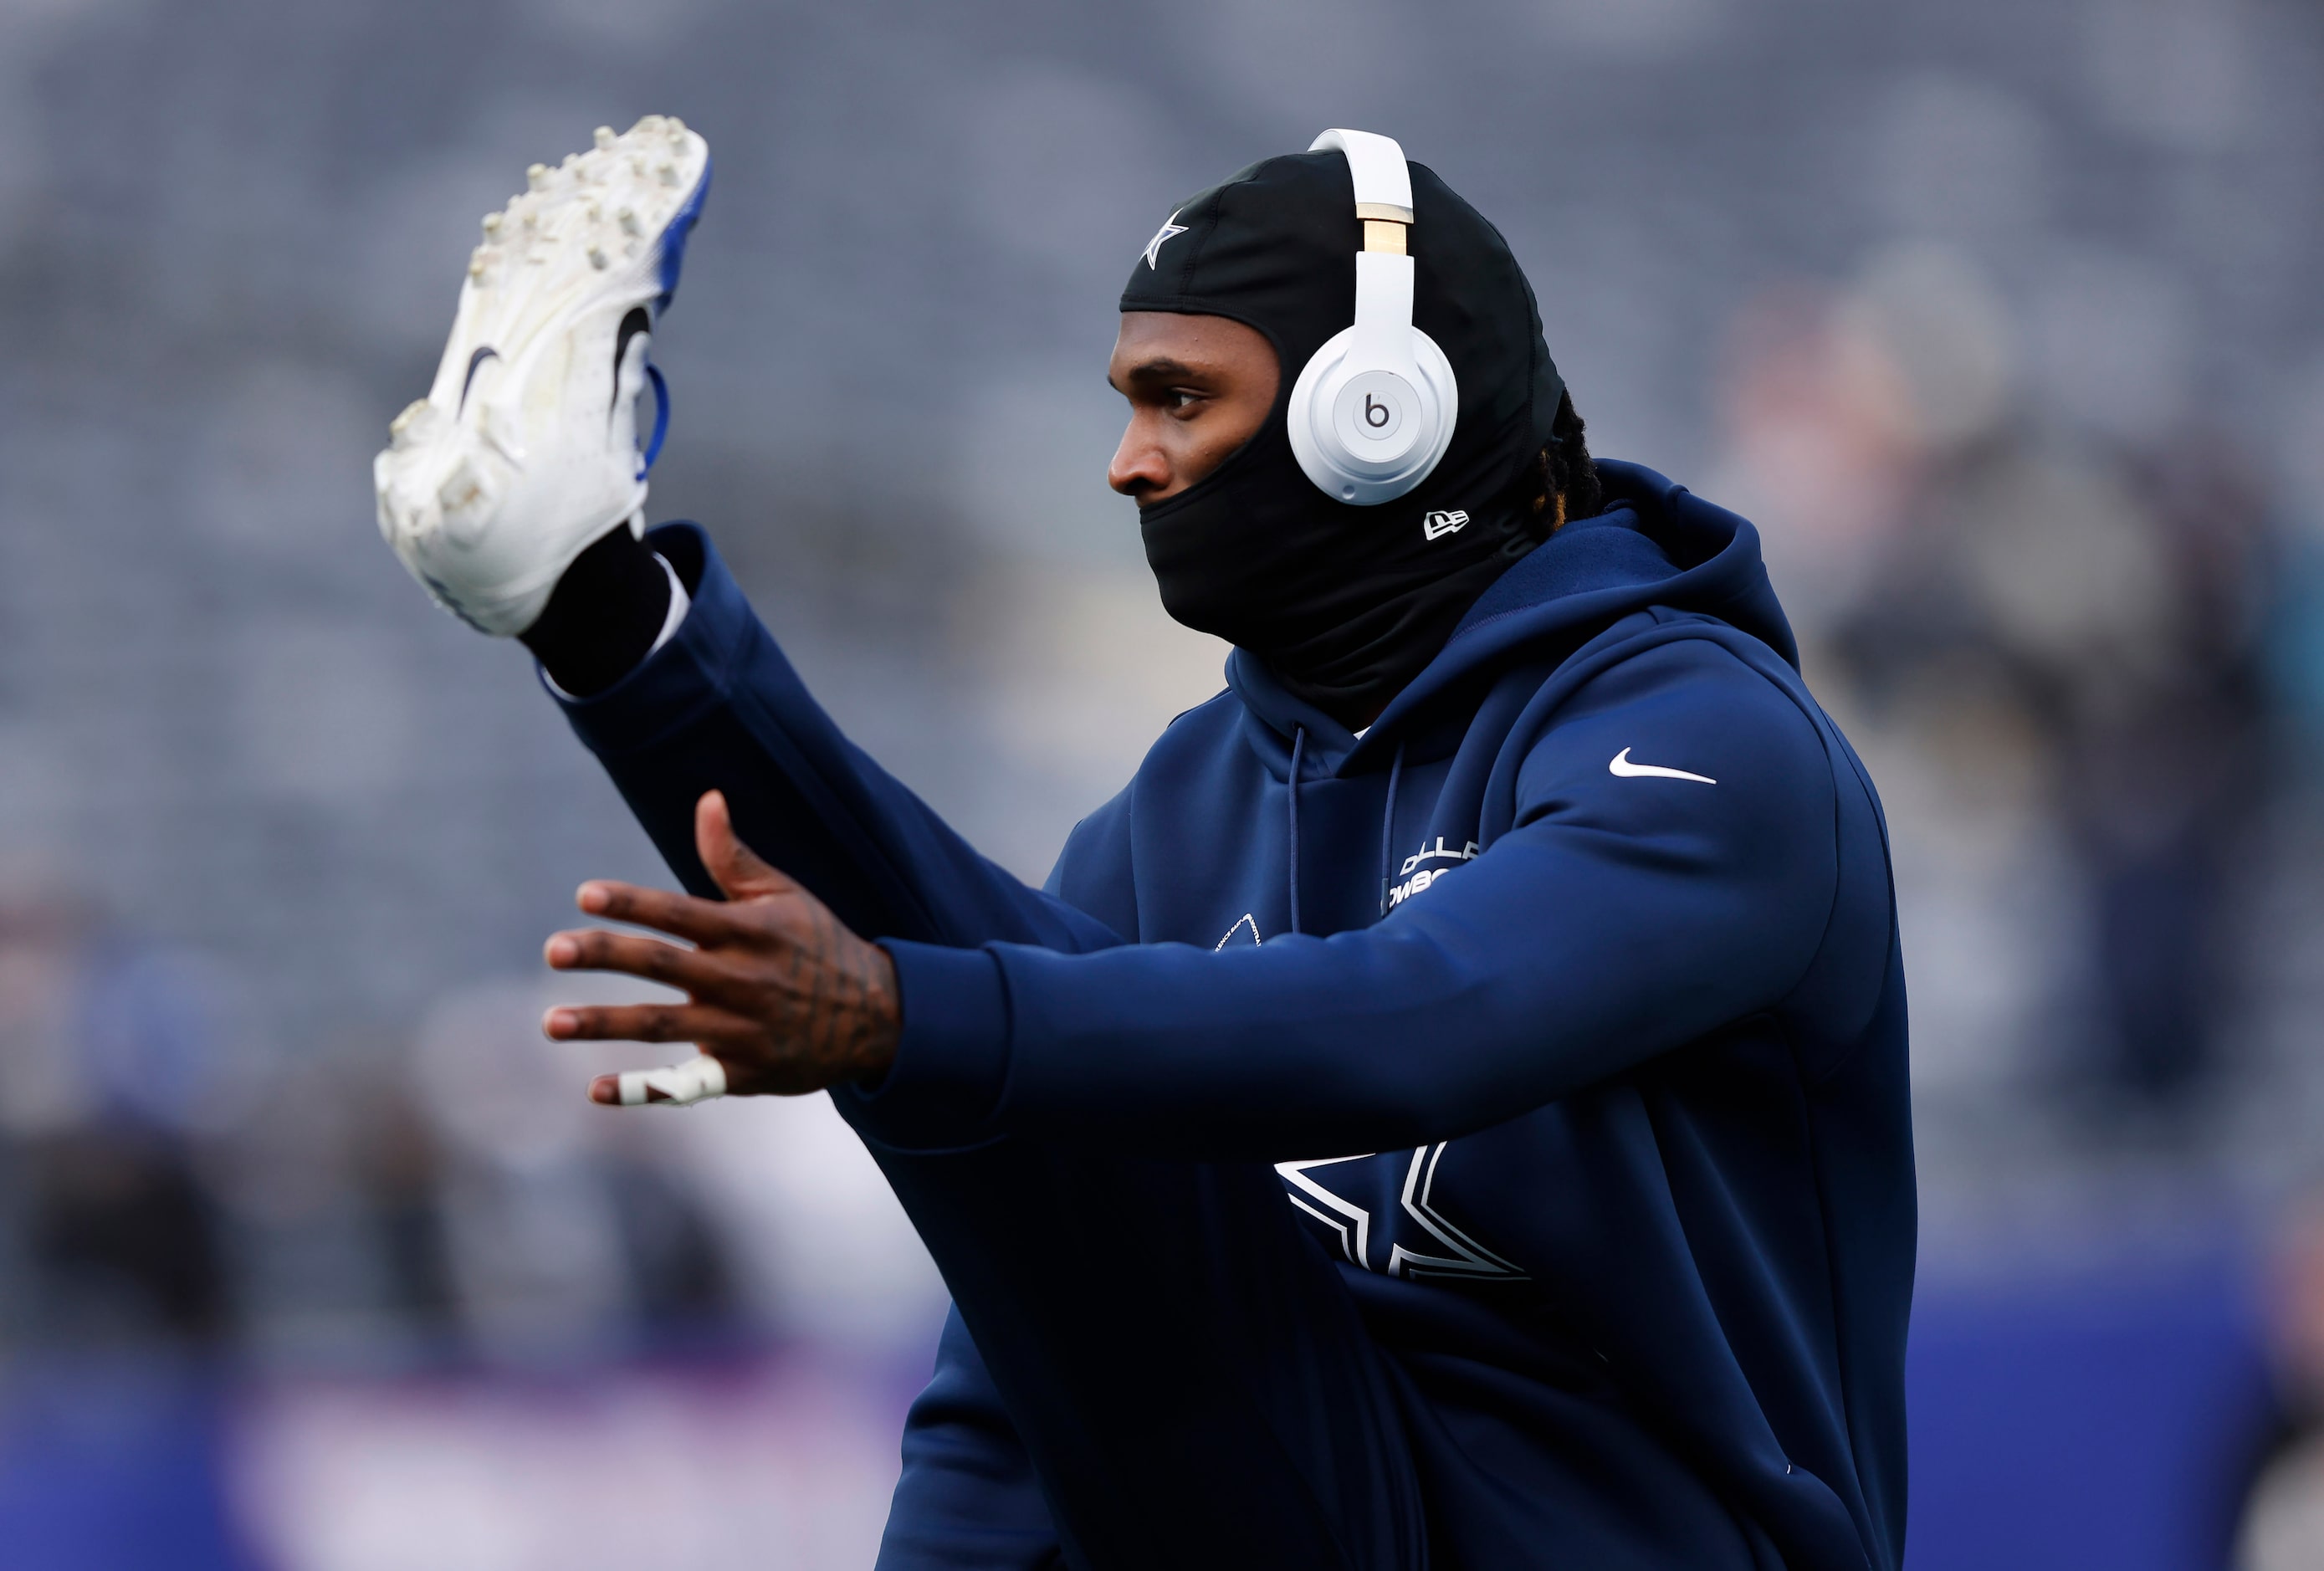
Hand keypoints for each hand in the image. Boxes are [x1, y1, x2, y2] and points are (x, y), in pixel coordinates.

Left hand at [542, 791, 899, 1103]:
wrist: (876, 1018)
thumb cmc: (818, 945)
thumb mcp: (784, 896)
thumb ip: (734, 856)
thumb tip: (707, 798)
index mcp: (749, 932)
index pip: (681, 913)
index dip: (633, 903)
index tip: (584, 894)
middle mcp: (742, 980)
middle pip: (662, 966)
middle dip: (606, 955)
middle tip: (553, 950)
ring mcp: (740, 1030)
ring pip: (661, 1025)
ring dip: (604, 1023)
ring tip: (551, 1022)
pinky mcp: (741, 1073)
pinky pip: (683, 1085)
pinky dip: (640, 1090)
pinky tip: (595, 1089)